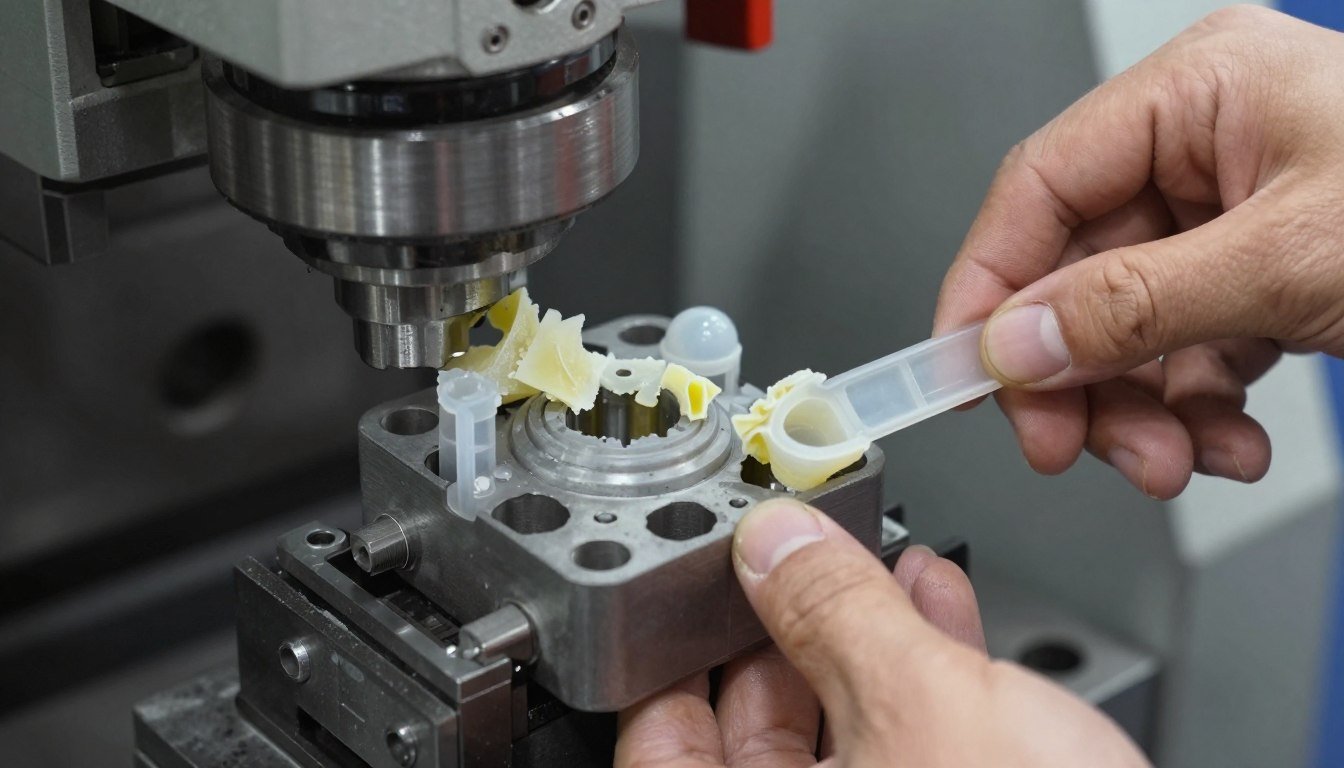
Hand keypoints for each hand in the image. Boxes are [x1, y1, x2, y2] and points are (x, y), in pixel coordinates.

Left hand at [615, 500, 1146, 766]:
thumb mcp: (923, 709)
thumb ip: (839, 616)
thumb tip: (778, 547)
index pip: (661, 745)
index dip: (673, 652)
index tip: (692, 584)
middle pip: (752, 738)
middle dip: (783, 630)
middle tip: (790, 560)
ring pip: (843, 739)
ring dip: (862, 638)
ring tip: (873, 560)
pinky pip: (911, 750)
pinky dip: (923, 675)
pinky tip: (938, 604)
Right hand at [934, 6, 1343, 497]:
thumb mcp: (1291, 258)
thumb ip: (1136, 304)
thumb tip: (1018, 343)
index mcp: (1201, 92)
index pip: (1039, 187)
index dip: (989, 286)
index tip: (963, 369)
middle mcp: (1208, 146)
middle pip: (1080, 271)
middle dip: (1081, 376)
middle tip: (1068, 444)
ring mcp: (1237, 213)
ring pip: (1130, 326)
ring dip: (1143, 411)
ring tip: (1178, 460)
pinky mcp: (1266, 273)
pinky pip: (1189, 348)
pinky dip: (1197, 411)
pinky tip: (1228, 441)